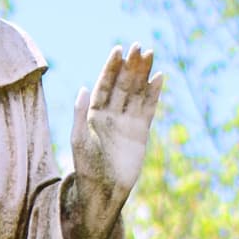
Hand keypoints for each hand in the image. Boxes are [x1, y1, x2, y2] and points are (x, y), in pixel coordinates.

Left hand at [67, 44, 162, 238]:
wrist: (105, 192)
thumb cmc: (87, 168)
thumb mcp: (79, 140)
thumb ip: (79, 114)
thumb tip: (83, 88)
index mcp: (93, 114)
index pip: (104, 85)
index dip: (111, 68)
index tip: (118, 50)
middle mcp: (110, 115)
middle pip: (122, 85)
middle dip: (130, 66)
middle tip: (139, 46)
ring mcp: (126, 123)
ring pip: (136, 93)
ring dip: (143, 74)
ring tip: (151, 54)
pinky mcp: (141, 132)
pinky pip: (148, 108)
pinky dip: (154, 93)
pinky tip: (159, 77)